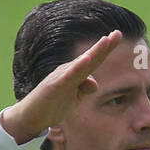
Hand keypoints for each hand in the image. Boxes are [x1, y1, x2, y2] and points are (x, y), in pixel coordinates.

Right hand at [0, 29, 124, 143]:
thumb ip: (85, 88)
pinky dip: (77, 68)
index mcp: (76, 74)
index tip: (118, 35)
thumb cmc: (53, 105)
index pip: (94, 60)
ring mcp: (61, 77)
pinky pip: (67, 76)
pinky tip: (86, 59)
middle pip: (90, 57)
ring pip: (81, 63)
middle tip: (118, 33)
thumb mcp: (74, 97)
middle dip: (104, 46)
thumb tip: (95, 83)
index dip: (106, 48)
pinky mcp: (53, 86)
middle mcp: (69, 71)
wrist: (30, 116)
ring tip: (106, 40)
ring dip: (94, 52)